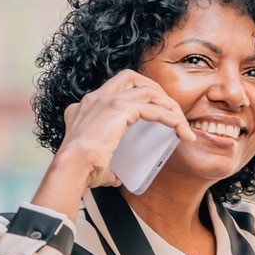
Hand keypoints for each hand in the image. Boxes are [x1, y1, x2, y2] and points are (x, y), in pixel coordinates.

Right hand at [48, 70, 196, 188]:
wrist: (72, 169)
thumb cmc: (81, 171)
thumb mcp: (94, 161)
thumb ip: (107, 164)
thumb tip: (115, 177)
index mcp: (87, 107)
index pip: (117, 88)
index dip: (140, 96)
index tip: (156, 114)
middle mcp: (95, 98)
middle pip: (133, 77)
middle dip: (156, 90)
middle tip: (172, 113)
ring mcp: (106, 100)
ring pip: (148, 90)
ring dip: (170, 106)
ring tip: (182, 125)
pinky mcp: (118, 108)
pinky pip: (154, 108)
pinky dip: (172, 118)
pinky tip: (181, 130)